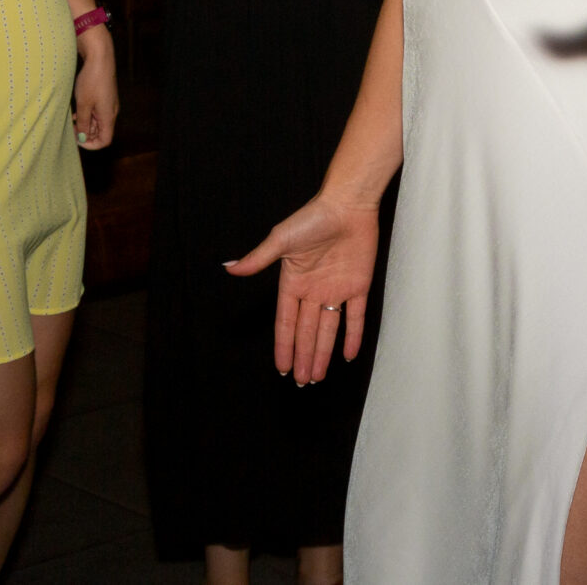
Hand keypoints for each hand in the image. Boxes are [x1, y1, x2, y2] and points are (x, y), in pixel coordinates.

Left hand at [72, 23, 116, 148]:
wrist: (100, 57)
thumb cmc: (92, 80)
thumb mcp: (83, 104)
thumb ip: (83, 123)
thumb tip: (83, 137)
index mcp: (108, 116)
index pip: (105, 140)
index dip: (91, 145)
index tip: (77, 139)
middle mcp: (111, 112)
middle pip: (101, 132)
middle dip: (86, 134)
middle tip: (71, 129)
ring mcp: (108, 103)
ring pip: (98, 122)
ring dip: (85, 124)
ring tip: (71, 120)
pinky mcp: (105, 96)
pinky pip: (97, 112)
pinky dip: (87, 115)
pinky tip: (76, 110)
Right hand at [224, 192, 379, 384]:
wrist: (347, 204)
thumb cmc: (312, 217)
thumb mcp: (281, 240)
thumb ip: (258, 259)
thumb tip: (228, 268)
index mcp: (293, 282)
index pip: (286, 322)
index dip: (284, 345)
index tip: (281, 367)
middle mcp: (314, 290)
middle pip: (307, 331)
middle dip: (303, 357)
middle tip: (300, 382)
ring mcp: (336, 289)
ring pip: (328, 330)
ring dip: (322, 353)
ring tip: (317, 377)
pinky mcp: (358, 285)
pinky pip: (355, 317)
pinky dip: (352, 336)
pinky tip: (347, 356)